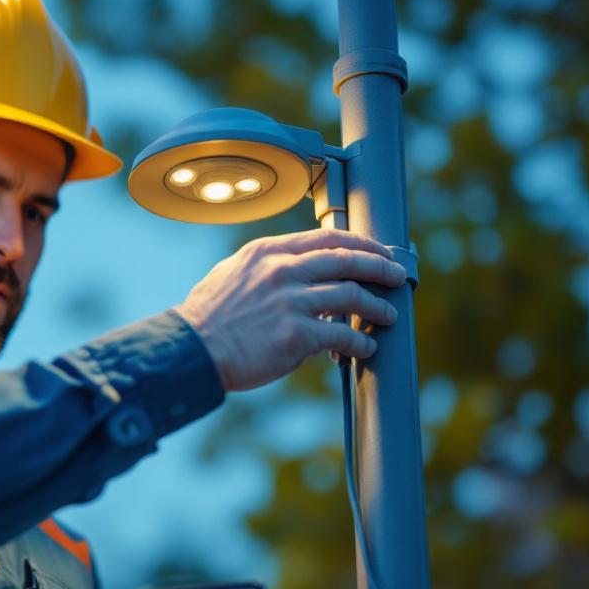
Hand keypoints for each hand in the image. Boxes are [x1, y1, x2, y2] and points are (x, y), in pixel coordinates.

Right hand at [173, 228, 405, 391]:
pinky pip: (343, 335)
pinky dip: (360, 342)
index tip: (376, 251)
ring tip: (388, 316)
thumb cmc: (207, 318)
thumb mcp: (231, 274)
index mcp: (268, 252)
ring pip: (351, 295)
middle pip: (347, 260)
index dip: (360, 243)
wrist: (192, 350)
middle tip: (397, 276)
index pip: (327, 238)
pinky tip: (366, 348)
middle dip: (380, 267)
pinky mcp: (297, 336)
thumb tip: (292, 271)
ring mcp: (292, 302)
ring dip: (376, 307)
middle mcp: (283, 271)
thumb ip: (264, 268)